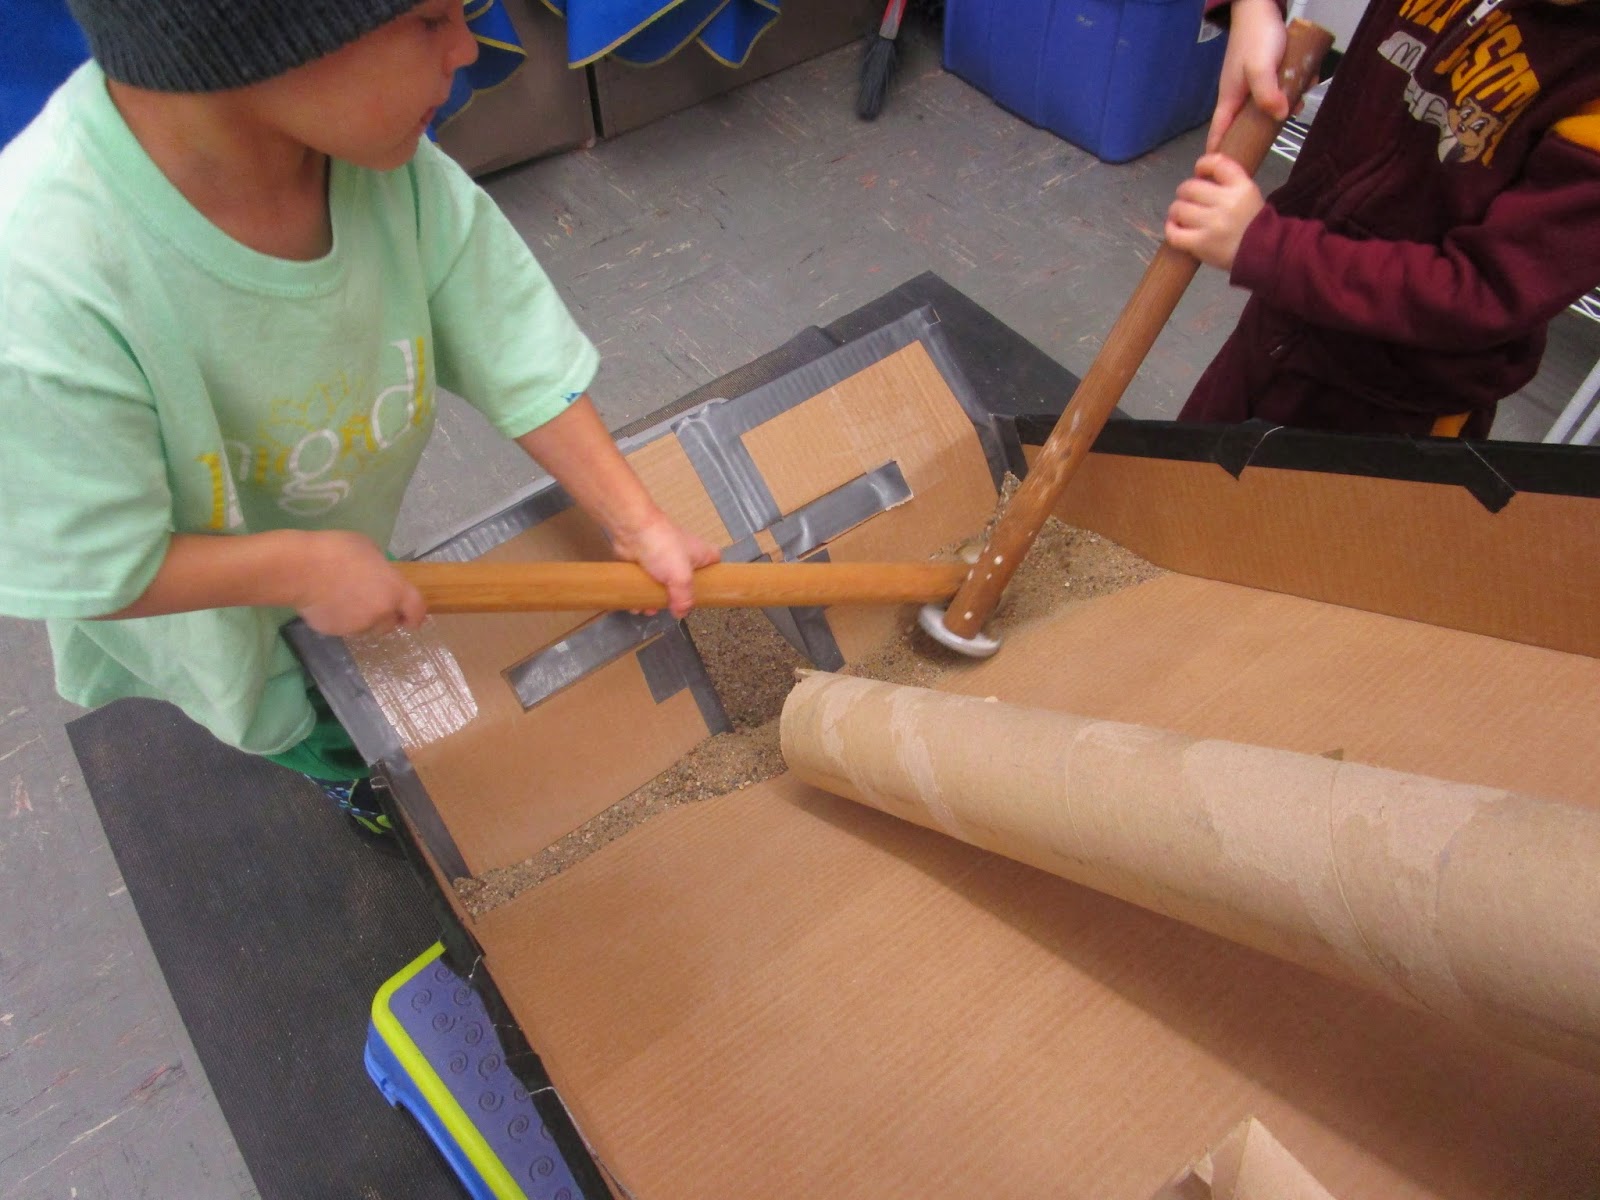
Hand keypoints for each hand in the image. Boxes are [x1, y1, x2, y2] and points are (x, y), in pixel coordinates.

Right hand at [291, 530, 425, 637]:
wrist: (300, 570)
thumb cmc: (336, 551)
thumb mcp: (368, 549)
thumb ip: (381, 569)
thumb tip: (378, 575)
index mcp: (394, 590)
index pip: (416, 611)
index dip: (416, 616)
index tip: (412, 619)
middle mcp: (381, 613)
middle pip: (390, 623)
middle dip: (384, 617)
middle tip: (370, 601)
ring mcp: (358, 626)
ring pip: (367, 628)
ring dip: (363, 619)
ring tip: (345, 599)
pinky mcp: (336, 632)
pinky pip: (344, 628)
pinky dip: (341, 620)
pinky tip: (327, 603)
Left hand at [609, 511, 719, 618]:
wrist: (633, 530)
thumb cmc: (664, 547)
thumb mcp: (681, 578)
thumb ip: (684, 599)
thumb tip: (680, 613)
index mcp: (702, 554)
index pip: (716, 567)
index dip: (713, 581)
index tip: (706, 594)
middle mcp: (685, 557)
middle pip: (687, 584)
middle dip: (676, 600)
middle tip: (670, 608)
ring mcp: (664, 561)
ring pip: (664, 586)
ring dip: (654, 601)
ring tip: (647, 608)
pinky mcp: (645, 564)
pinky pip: (646, 584)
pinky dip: (641, 595)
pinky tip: (636, 604)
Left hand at [1165, 154, 1264, 269]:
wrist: (1262, 253)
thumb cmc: (1252, 221)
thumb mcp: (1247, 192)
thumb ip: (1227, 175)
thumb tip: (1206, 152)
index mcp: (1241, 187)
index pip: (1216, 162)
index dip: (1202, 164)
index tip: (1200, 172)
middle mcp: (1226, 203)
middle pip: (1190, 187)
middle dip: (1185, 192)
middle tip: (1190, 200)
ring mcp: (1212, 224)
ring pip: (1178, 208)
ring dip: (1177, 211)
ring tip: (1184, 216)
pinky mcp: (1201, 244)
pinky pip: (1174, 233)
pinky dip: (1171, 229)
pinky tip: (1176, 227)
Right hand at [1207, 0, 1289, 151]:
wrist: (1260, 6)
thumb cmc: (1256, 38)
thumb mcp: (1260, 68)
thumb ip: (1267, 93)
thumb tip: (1279, 117)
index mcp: (1230, 99)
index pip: (1219, 133)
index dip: (1220, 152)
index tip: (1223, 171)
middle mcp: (1239, 95)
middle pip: (1245, 124)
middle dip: (1259, 133)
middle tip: (1271, 144)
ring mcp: (1252, 84)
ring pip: (1265, 107)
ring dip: (1282, 108)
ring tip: (1298, 104)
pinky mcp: (1266, 74)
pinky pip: (1277, 90)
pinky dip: (1290, 90)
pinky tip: (1303, 85)